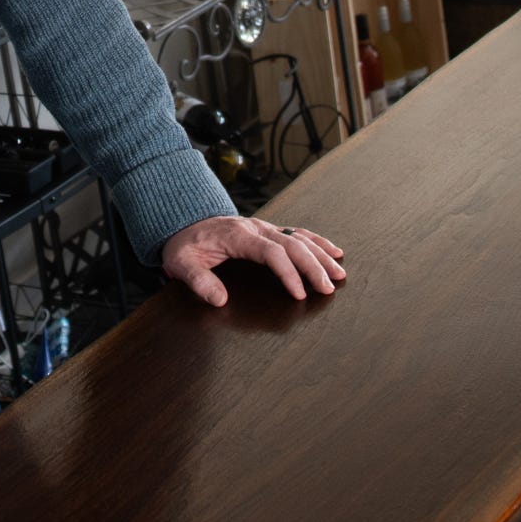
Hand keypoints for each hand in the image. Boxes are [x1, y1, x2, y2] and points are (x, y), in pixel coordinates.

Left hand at [161, 216, 345, 306]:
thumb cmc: (184, 244)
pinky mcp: (267, 230)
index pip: (271, 252)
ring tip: (339, 274)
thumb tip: (220, 300)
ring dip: (321, 255)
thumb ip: (198, 280)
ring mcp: (263, 227)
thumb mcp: (181, 263)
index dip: (287, 272)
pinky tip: (334, 252)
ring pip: (299, 238)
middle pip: (292, 245)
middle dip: (313, 267)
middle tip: (328, 289)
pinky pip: (297, 233)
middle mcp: (255, 228)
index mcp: (238, 236)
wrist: (182, 221)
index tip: (299, 294)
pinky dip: (318, 242)